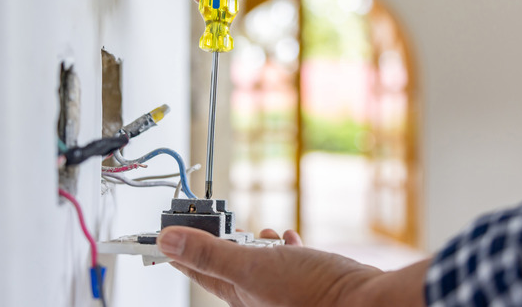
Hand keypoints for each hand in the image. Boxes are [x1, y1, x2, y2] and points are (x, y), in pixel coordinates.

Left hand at [157, 226, 429, 306]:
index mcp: (238, 293)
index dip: (178, 253)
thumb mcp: (253, 266)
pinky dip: (282, 247)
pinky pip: (285, 261)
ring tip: (259, 231)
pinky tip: (291, 240)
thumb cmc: (311, 291)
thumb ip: (211, 253)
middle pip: (225, 264)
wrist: (360, 300)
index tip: (161, 238)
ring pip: (256, 261)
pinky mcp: (303, 279)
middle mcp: (256, 294)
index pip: (196, 270)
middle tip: (212, 222)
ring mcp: (280, 287)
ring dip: (253, 242)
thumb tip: (168, 241)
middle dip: (218, 241)